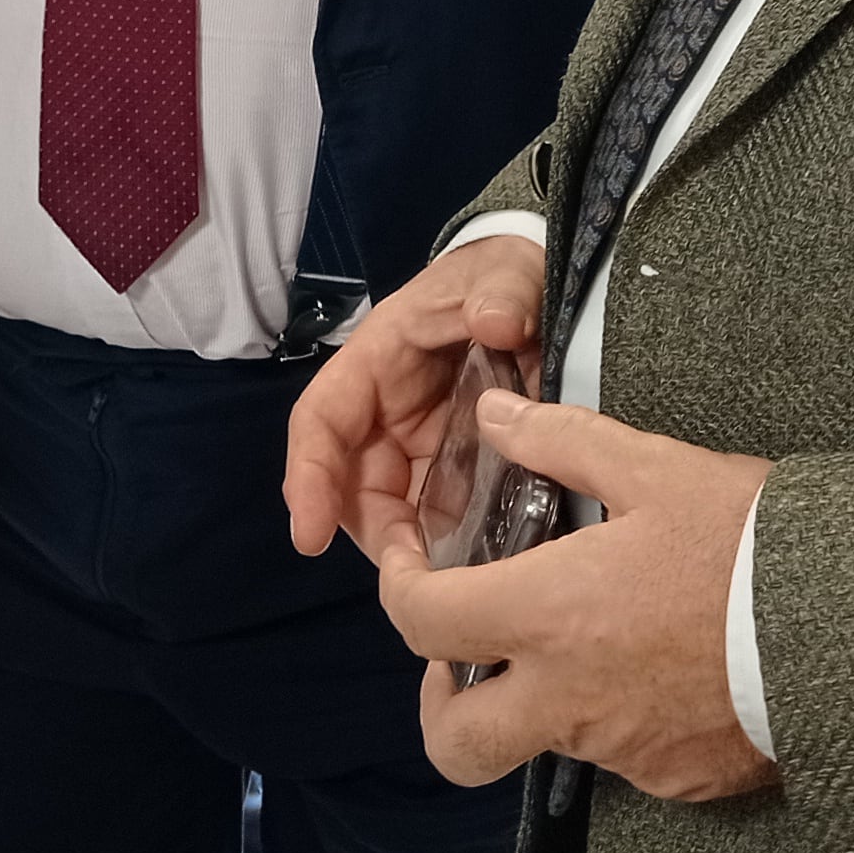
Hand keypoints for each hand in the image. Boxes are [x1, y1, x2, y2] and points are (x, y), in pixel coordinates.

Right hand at [284, 231, 545, 563]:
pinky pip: (442, 514)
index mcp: (379, 359)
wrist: (545, 287)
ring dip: (411, 546)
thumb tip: (497, 320)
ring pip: (395, 508)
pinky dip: (451, 543)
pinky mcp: (459, 466)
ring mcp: (424, 442)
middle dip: (371, 531)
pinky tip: (479, 568)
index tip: (309, 535)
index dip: (308, 477)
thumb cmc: (506, 273)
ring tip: (447, 580)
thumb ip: (502, 292)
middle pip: (352, 483)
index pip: (322, 421)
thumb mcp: (507, 272)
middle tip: (409, 576)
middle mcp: (389, 410)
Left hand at [373, 393, 774, 801]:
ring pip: (544, 742)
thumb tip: (494, 416)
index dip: (396, 589)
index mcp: (551, 615)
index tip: (410, 565)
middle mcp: (570, 698)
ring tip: (591, 637)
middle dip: (441, 706)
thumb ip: (563, 441)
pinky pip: (622, 758)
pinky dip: (621, 718)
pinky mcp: (677, 780)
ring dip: (543, 698)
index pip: (422, 622)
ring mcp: (623, 751)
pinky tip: (662, 667)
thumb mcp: (658, 469)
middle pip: (455, 743)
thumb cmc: (753, 544)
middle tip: (466, 656)